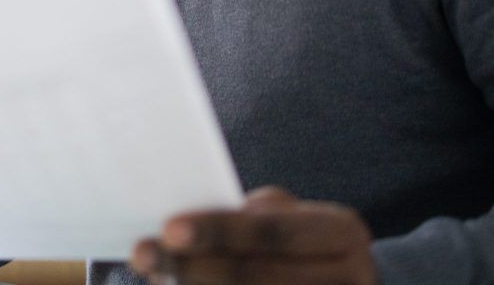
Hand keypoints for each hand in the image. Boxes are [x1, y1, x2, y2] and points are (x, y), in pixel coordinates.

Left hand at [129, 186, 376, 284]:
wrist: (344, 280)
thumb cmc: (297, 241)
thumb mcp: (285, 216)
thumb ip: (246, 220)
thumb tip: (178, 235)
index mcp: (343, 233)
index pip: (273, 232)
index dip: (219, 231)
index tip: (168, 228)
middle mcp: (350, 278)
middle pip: (258, 277)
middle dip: (194, 267)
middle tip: (142, 254)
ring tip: (157, 275)